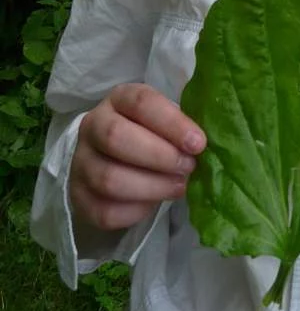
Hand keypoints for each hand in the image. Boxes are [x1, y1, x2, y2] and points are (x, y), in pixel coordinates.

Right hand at [70, 82, 205, 231]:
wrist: (111, 158)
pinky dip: (135, 211)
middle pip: (117, 138)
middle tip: (189, 167)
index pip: (141, 101)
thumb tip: (210, 143)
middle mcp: (93, 125)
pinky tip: (155, 203)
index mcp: (119, 99)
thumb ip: (181, 125)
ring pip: (109, 178)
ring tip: (179, 187)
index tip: (198, 143)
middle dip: (160, 156)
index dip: (171, 123)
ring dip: (152, 186)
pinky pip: (104, 211)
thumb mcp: (164, 119)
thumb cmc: (151, 133)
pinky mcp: (78, 197)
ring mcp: (81, 162)